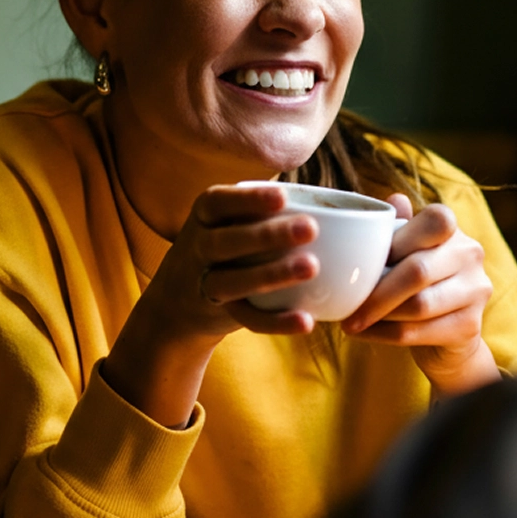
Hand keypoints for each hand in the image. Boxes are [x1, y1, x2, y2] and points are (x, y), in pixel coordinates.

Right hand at [143, 184, 324, 338]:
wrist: (178, 299)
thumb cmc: (223, 246)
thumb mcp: (227, 221)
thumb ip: (264, 209)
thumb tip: (338, 195)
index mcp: (204, 216)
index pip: (218, 202)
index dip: (249, 200)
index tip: (283, 196)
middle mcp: (198, 247)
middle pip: (225, 241)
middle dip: (266, 235)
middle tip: (311, 229)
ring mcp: (204, 283)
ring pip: (233, 281)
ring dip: (271, 274)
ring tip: (312, 268)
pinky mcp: (218, 314)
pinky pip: (247, 319)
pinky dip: (276, 322)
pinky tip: (306, 321)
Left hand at [340, 195, 499, 397]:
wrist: (444, 333)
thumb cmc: (413, 281)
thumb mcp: (402, 250)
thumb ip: (395, 227)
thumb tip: (394, 199)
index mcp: (451, 228)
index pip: (433, 222)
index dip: (395, 243)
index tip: (361, 264)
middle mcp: (470, 254)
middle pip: (418, 271)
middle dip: (376, 293)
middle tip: (345, 310)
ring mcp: (476, 289)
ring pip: (419, 305)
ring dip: (378, 316)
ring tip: (351, 322)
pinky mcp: (471, 325)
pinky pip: (419, 331)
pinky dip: (385, 334)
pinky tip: (365, 334)